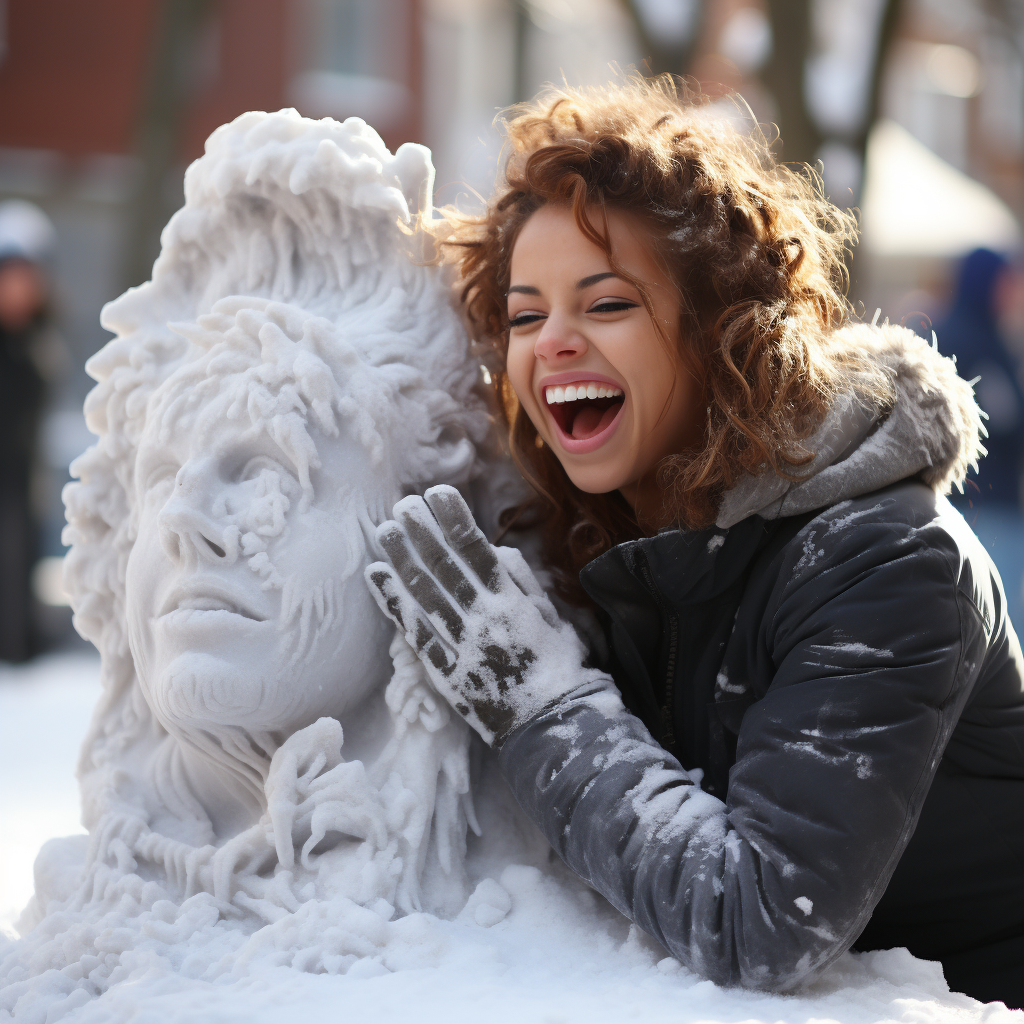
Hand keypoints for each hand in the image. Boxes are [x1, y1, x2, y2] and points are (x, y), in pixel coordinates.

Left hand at [365, 485, 610, 745]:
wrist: (553, 724)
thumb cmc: (558, 667)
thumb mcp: (551, 618)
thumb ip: (522, 582)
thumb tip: (496, 550)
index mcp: (511, 602)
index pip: (476, 550)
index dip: (454, 519)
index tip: (439, 493)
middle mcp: (481, 619)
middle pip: (443, 566)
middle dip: (421, 532)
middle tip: (403, 505)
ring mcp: (459, 645)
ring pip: (423, 593)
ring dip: (401, 558)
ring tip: (384, 530)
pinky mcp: (443, 671)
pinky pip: (413, 631)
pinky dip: (393, 602)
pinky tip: (378, 576)